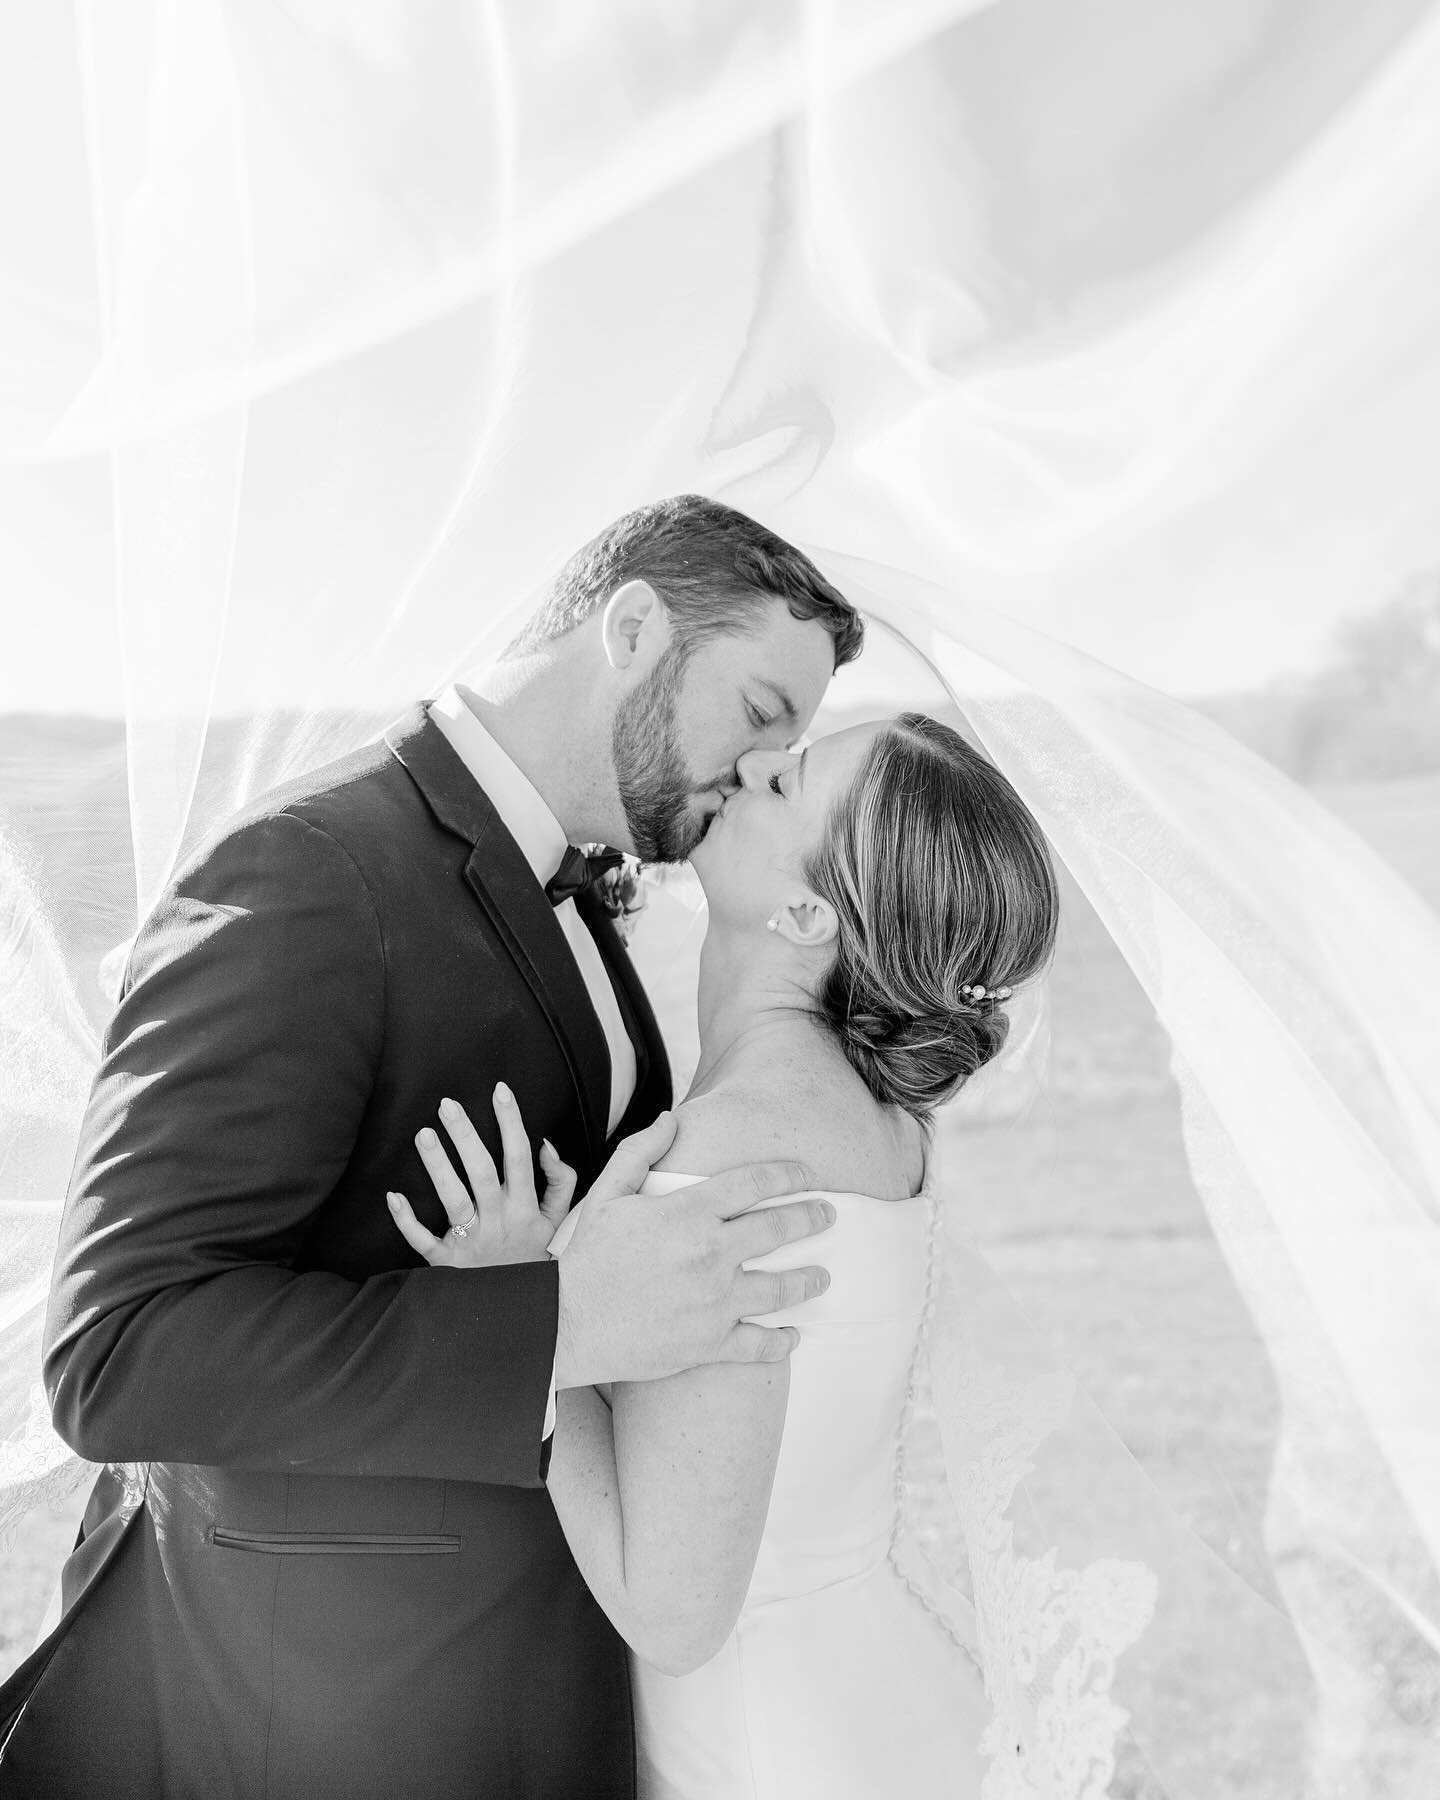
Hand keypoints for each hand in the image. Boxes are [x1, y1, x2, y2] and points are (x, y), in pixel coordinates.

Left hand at [387, 1086, 576, 1266]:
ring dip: (438, 1167)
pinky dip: (407, 1220)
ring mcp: (473, 1243)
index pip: (520, 1157)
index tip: (500, 1091)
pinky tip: (393, 1196)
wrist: (519, 1311)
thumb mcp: (558, 1221)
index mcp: (525, 1208)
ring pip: (454, 1200)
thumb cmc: (534, 1255)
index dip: (511, 1122)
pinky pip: (424, 1241)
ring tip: (424, 1134)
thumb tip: (546, 1145)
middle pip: (482, 1172)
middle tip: (447, 1105)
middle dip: (466, 1136)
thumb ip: (561, 1181)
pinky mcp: (448, 1263)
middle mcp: (499, 1222)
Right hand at [552, 1111, 835, 1389]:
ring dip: (809, 1281)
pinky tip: (793, 1336)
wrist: (568, 1322)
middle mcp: (711, 1253)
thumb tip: (671, 1118)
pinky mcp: (709, 1344)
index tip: (806, 1173)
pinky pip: (758, 1344)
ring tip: (823, 1277)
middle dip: (811, 1218)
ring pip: (781, 1288)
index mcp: (689, 1212)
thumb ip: (641, 1152)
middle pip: (779, 1228)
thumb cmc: (588, 1256)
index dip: (787, 1173)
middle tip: (827, 1215)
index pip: (754, 1182)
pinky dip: (781, 1341)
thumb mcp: (607, 1193)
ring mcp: (715, 1301)